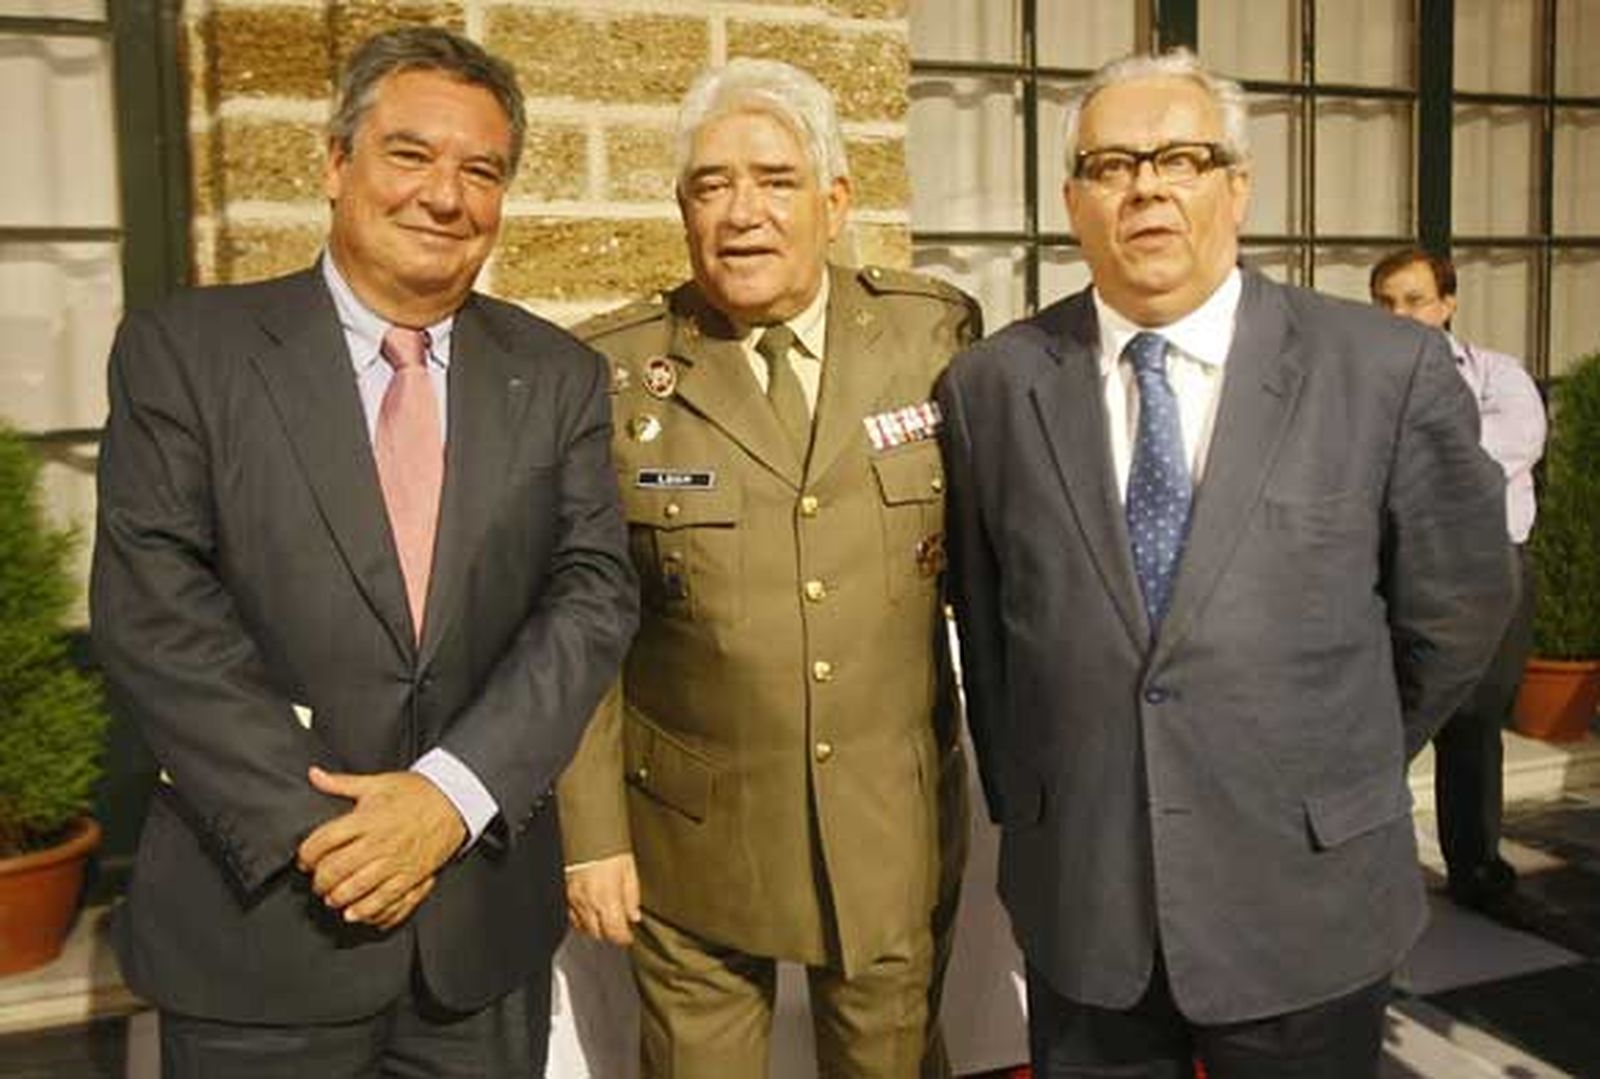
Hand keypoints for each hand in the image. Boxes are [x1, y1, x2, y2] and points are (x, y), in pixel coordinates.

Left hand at [296, 767, 465, 926]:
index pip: (325, 840)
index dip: (307, 854)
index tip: (304, 859)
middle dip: (319, 881)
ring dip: (337, 897)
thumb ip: (341, 783)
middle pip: (336, 869)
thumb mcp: (377, 782)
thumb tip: (313, 774)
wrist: (454, 801)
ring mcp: (396, 861)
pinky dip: (366, 910)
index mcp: (367, 818)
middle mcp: (380, 842)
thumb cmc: (415, 792)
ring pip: (356, 888)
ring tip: (332, 897)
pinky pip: (385, 900)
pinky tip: (354, 912)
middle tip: (316, 882)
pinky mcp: (411, 876)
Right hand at [565, 852, 640, 944]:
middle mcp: (587, 901)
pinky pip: (572, 916)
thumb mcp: (629, 869)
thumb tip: (634, 915)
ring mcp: (574, 898)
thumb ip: (632, 896)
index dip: (623, 938)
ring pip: (583, 927)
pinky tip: (591, 912)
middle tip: (619, 928)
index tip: (628, 937)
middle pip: (598, 933)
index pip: (614, 932)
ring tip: (606, 919)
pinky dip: (582, 919)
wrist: (586, 831)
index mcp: (606, 896)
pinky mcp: (565, 892)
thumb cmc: (608, 846)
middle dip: (610, 933)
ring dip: (596, 927)